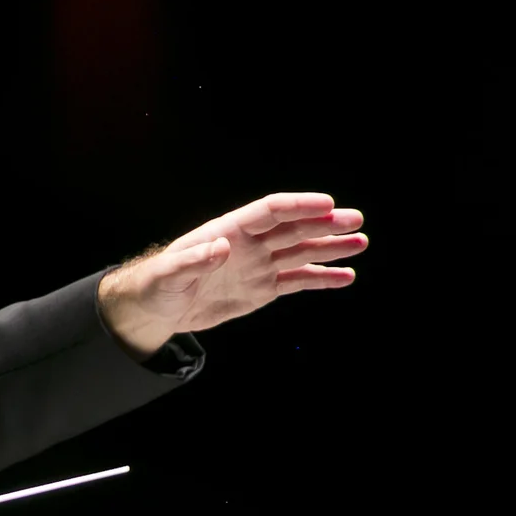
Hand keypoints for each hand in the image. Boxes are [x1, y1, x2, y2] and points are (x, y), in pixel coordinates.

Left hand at [97, 191, 367, 356]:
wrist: (156, 310)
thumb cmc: (156, 286)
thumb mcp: (168, 274)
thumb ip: (193, 260)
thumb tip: (221, 247)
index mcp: (228, 231)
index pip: (269, 212)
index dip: (298, 206)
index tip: (328, 205)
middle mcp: (249, 245)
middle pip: (293, 228)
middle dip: (324, 223)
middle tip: (356, 220)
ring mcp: (259, 266)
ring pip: (301, 252)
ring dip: (330, 247)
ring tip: (360, 243)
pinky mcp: (262, 289)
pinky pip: (297, 281)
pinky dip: (322, 278)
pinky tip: (345, 276)